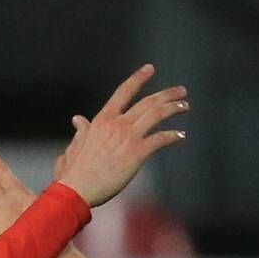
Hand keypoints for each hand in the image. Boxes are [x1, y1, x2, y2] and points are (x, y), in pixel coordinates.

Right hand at [50, 64, 189, 208]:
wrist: (77, 189)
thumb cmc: (73, 171)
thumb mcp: (75, 145)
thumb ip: (82, 130)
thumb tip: (78, 119)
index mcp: (102, 120)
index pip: (124, 91)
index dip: (138, 78)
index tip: (150, 69)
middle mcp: (117, 124)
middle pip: (148, 102)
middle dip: (167, 94)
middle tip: (181, 91)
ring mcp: (128, 137)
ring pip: (157, 114)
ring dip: (174, 108)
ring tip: (184, 106)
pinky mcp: (137, 153)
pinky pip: (160, 139)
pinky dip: (172, 135)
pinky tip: (181, 135)